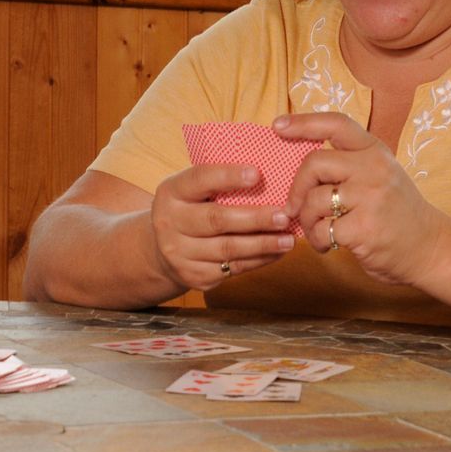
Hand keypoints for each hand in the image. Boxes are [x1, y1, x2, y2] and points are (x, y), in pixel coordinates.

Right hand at [146, 163, 295, 292]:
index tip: (257, 174)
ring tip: (288, 239)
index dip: (228, 176)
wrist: (161, 251)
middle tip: (283, 215)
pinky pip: (233, 268)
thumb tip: (266, 175)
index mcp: (171, 192)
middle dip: (255, 218)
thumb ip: (217, 182)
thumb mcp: (191, 191)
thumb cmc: (189, 210)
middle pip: (216, 220)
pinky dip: (259, 260)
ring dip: (263, 244)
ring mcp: (179, 253)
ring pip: (228, 249)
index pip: (200, 179)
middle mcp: (170, 223)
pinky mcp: (193, 276)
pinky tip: (276, 253)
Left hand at [276, 112, 450, 285]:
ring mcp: (370, 198)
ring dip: (307, 221)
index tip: (278, 126)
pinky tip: (328, 246)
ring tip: (319, 232)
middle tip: (295, 206)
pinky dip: (316, 241)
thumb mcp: (381, 176)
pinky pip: (320, 229)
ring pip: (313, 200)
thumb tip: (300, 168)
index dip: (303, 122)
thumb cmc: (398, 214)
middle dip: (298, 187)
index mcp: (376, 151)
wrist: (431, 249)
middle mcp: (374, 169)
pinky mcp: (364, 228)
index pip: (336, 124)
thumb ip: (350, 166)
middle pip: (314, 163)